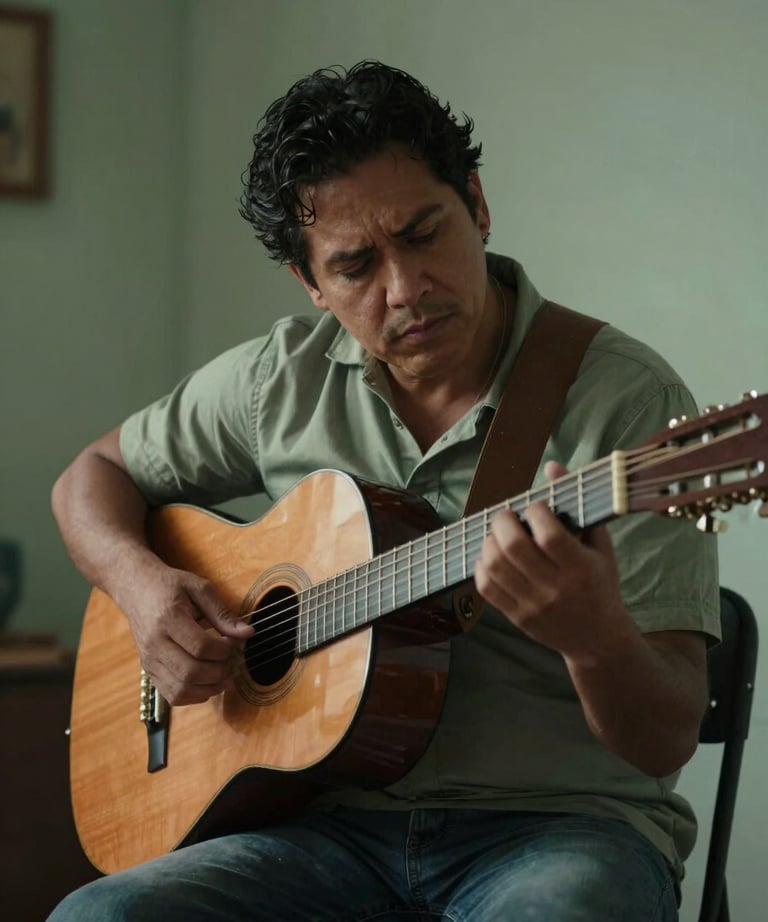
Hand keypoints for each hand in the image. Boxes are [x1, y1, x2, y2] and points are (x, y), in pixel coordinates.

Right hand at [116, 560, 254, 705]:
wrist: (135, 588)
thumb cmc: (169, 585)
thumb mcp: (199, 588)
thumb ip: (223, 613)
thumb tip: (248, 634)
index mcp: (168, 618)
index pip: (200, 647)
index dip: (224, 650)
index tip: (233, 643)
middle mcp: (154, 643)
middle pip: (191, 673)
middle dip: (220, 671)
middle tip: (232, 660)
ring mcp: (149, 660)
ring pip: (181, 690)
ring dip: (209, 688)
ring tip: (224, 673)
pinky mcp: (148, 671)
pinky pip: (172, 695)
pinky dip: (194, 695)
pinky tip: (207, 681)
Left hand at [474, 461, 626, 660]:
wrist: (598, 639)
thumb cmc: (600, 584)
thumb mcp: (600, 546)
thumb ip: (578, 505)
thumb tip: (552, 465)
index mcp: (582, 569)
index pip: (548, 534)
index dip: (535, 512)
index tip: (535, 507)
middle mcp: (556, 588)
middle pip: (514, 547)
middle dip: (503, 521)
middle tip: (506, 515)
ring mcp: (534, 605)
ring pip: (495, 565)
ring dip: (489, 542)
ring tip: (498, 535)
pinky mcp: (517, 618)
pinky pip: (486, 587)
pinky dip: (482, 565)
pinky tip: (492, 556)